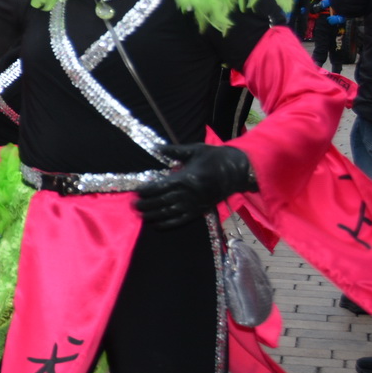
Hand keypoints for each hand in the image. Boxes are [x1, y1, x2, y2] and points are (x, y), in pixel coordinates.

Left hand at [133, 143, 257, 228]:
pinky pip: (181, 220)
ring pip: (169, 212)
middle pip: (162, 201)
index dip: (147, 190)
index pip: (160, 186)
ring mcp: (194, 204)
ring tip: (141, 215)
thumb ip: (174, 151)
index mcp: (186, 177)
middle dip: (146, 204)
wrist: (238, 170)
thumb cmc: (215, 157)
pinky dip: (168, 224)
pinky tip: (157, 225)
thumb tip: (156, 148)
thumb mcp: (195, 150)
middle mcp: (188, 193)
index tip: (136, 191)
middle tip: (133, 205)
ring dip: (153, 215)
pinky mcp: (200, 210)